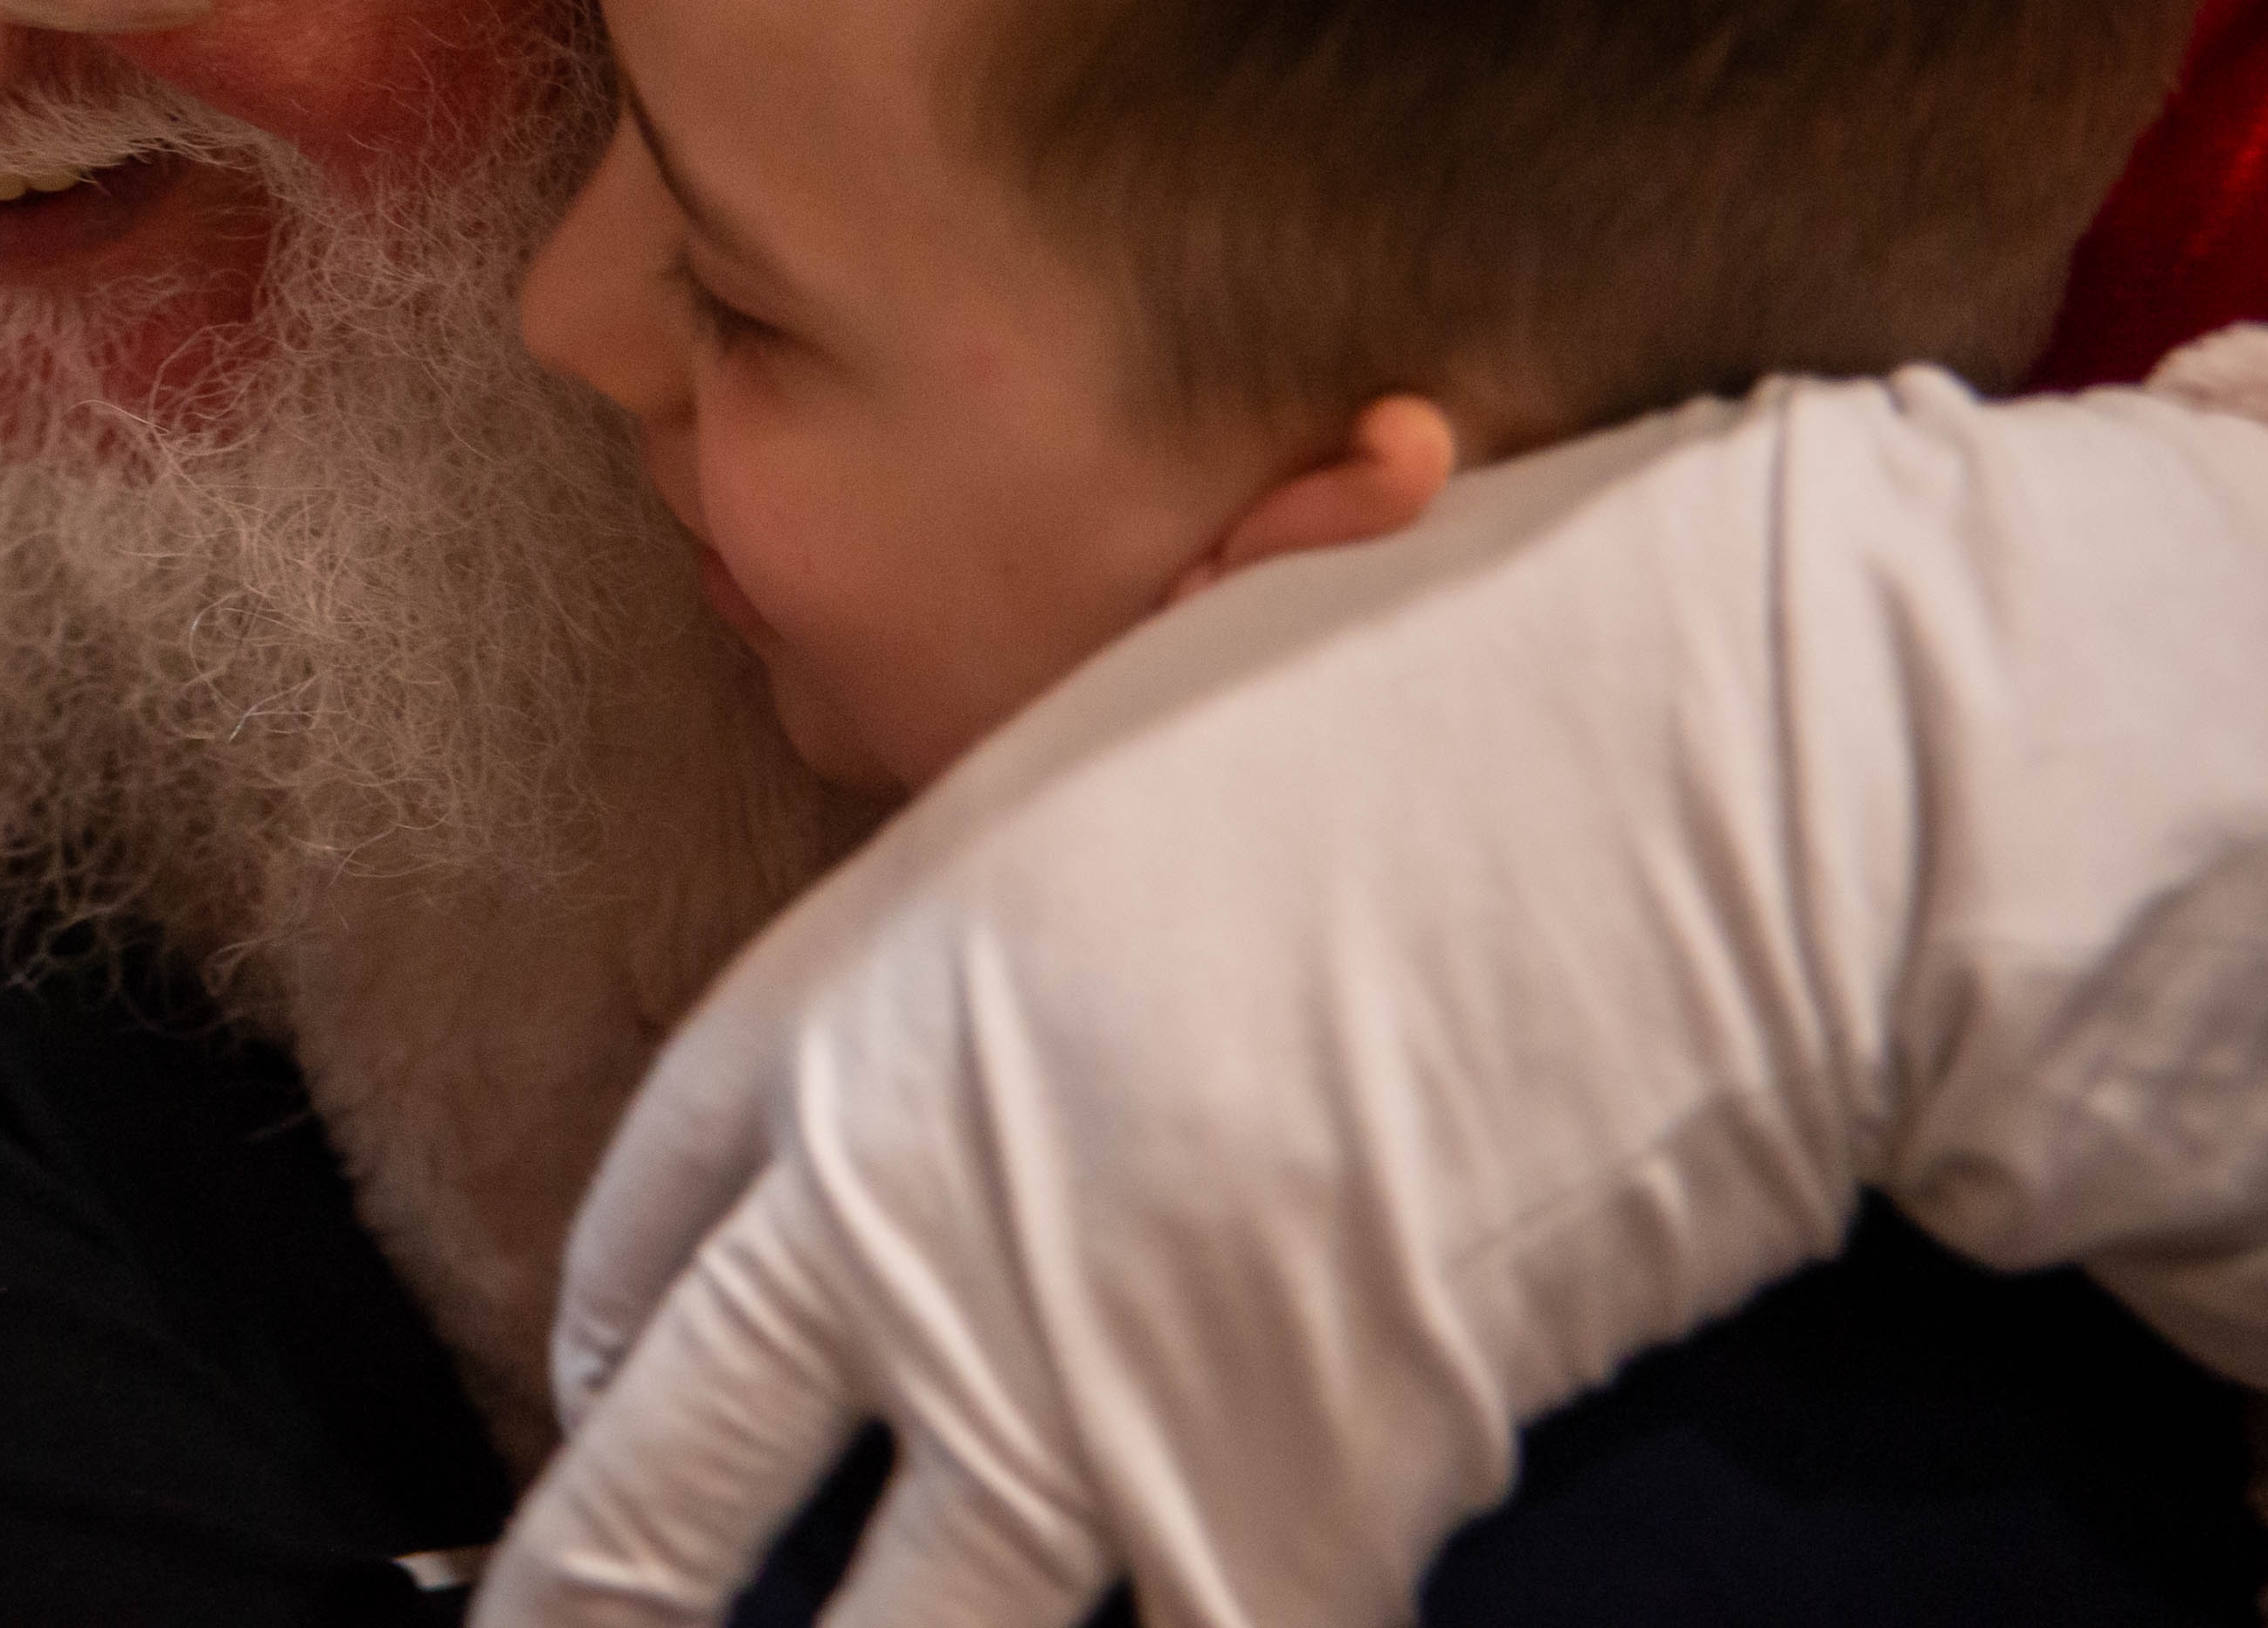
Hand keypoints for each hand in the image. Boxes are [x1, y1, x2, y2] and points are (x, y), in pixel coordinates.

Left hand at [475, 341, 2267, 1627]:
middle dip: (592, 1585)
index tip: (589, 1404)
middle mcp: (914, 1219)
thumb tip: (949, 1096)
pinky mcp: (1282, 1509)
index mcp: (851, 1009)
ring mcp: (1084, 1390)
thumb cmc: (1409, 725)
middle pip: (677, 1469)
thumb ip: (981, 967)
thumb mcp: (1091, 780)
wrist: (1678, 791)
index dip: (605, 1337)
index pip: (643, 1220)